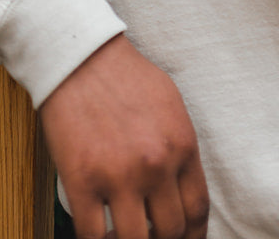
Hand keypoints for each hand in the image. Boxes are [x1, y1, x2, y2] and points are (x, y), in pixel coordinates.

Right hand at [39, 33, 209, 238]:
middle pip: (171, 230)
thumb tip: (181, 189)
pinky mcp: (81, 182)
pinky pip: (92, 237)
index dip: (193, 235)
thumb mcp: (171, 105)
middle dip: (162, 238)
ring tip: (122, 233)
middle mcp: (156, 164)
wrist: (80, 58)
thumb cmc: (125, 77)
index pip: (198, 209)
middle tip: (150, 233)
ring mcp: (118, 176)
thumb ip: (179, 148)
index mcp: (182, 144)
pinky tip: (96, 232)